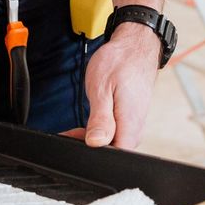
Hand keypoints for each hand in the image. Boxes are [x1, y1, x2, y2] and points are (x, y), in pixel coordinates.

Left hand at [63, 22, 160, 148]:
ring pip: (111, 144)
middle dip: (88, 149)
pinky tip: (86, 126)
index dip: (95, 157)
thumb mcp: (102, 88)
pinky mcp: (130, 120)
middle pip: (112, 153)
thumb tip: (95, 143)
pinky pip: (114, 134)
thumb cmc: (120, 62)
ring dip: (92, 139)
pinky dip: (99, 132)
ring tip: (74, 130)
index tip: (77, 146)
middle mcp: (135, 128)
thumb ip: (100, 119)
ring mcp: (134, 125)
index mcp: (130, 123)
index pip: (115, 157)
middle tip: (69, 135)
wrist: (135, 47)